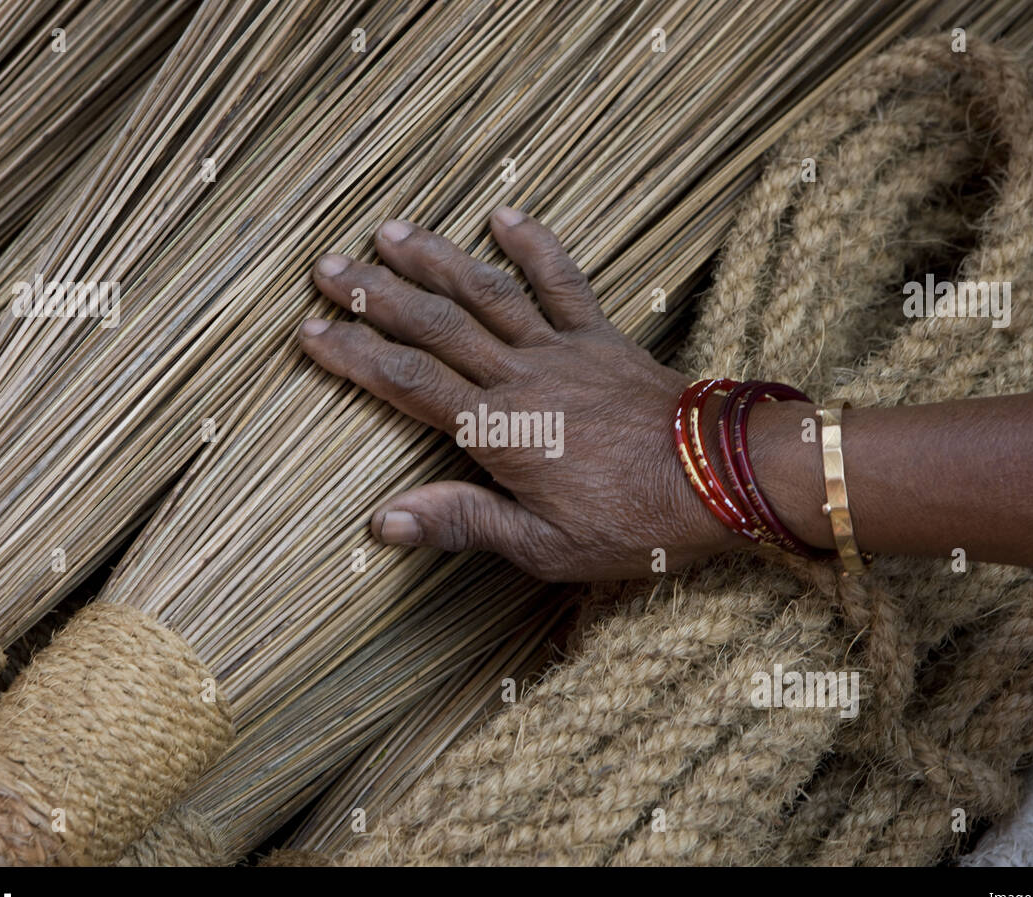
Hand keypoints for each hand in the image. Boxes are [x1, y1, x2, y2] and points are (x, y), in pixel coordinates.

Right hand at [301, 207, 742, 580]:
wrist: (723, 479)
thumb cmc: (635, 523)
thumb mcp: (543, 546)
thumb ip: (463, 523)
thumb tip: (382, 522)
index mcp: (499, 430)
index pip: (408, 382)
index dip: (353, 355)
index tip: (309, 331)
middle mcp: (521, 377)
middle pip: (435, 325)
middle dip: (376, 294)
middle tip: (327, 266)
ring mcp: (563, 349)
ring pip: (487, 292)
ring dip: (436, 259)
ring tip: (390, 229)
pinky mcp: (603, 337)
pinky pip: (564, 280)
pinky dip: (535, 245)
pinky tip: (503, 213)